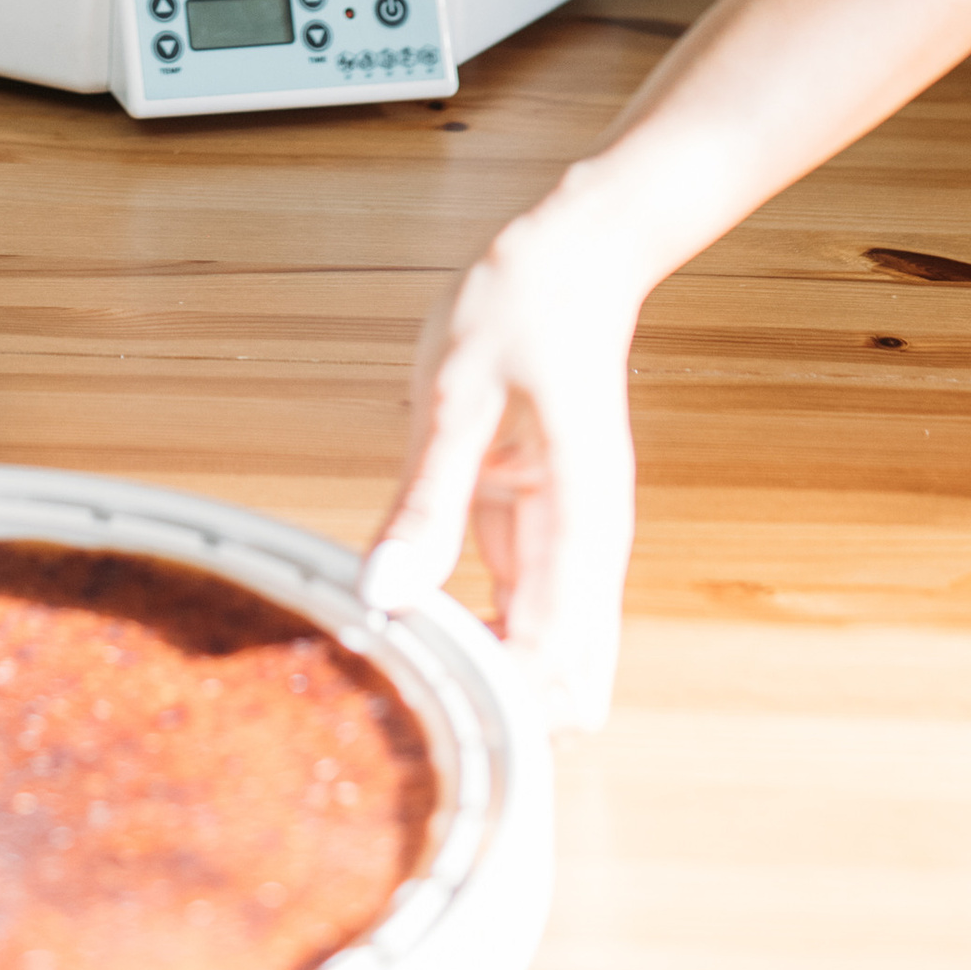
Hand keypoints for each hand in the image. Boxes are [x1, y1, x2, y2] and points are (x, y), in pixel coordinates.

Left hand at [359, 182, 644, 731]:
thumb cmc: (518, 310)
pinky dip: (472, 636)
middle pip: (567, 691)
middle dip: (497, 711)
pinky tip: (405, 616)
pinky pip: (516, 619)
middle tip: (398, 683)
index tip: (413, 692)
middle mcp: (586, 554)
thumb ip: (426, 502)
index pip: (557, 667)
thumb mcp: (455, 395)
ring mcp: (565, 549)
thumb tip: (383, 596)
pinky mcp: (536, 536)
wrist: (570, 258)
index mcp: (581, 525)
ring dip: (483, 678)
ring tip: (389, 659)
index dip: (495, 705)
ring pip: (546, 664)